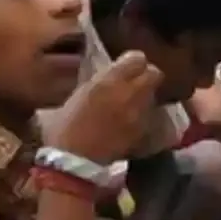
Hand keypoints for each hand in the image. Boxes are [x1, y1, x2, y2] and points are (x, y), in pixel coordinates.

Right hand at [47, 51, 162, 163]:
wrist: (74, 161)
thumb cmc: (65, 126)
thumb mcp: (78, 95)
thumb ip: (98, 82)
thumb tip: (108, 75)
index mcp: (109, 81)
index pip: (138, 58)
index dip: (133, 61)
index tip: (126, 66)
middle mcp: (130, 93)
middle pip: (155, 74)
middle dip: (147, 75)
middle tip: (136, 82)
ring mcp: (140, 113)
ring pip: (154, 95)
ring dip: (147, 96)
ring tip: (134, 102)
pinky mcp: (144, 132)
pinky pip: (151, 116)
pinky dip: (146, 115)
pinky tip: (134, 120)